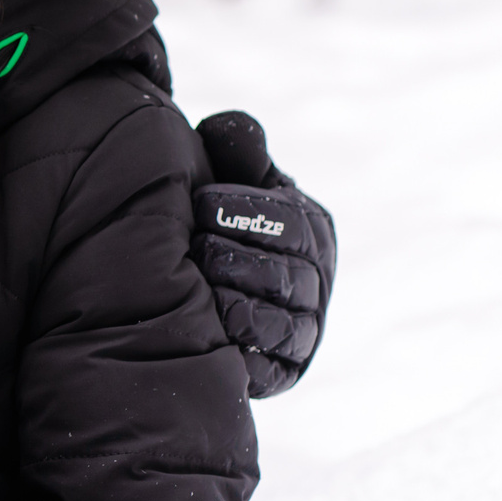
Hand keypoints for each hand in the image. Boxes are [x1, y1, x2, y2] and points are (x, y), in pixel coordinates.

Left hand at [192, 111, 337, 397]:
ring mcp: (302, 333)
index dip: (244, 212)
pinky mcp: (279, 374)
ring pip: (278, 326)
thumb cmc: (211, 222)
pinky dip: (235, 352)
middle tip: (193, 248)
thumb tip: (229, 126)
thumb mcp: (227, 179)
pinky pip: (265, 369)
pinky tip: (201, 330)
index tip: (201, 205)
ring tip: (194, 286)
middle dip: (233, 259)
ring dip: (231, 304)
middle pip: (286, 276)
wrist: (186, 289)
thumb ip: (234, 151)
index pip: (292, 222)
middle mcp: (316, 284)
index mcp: (312, 231)